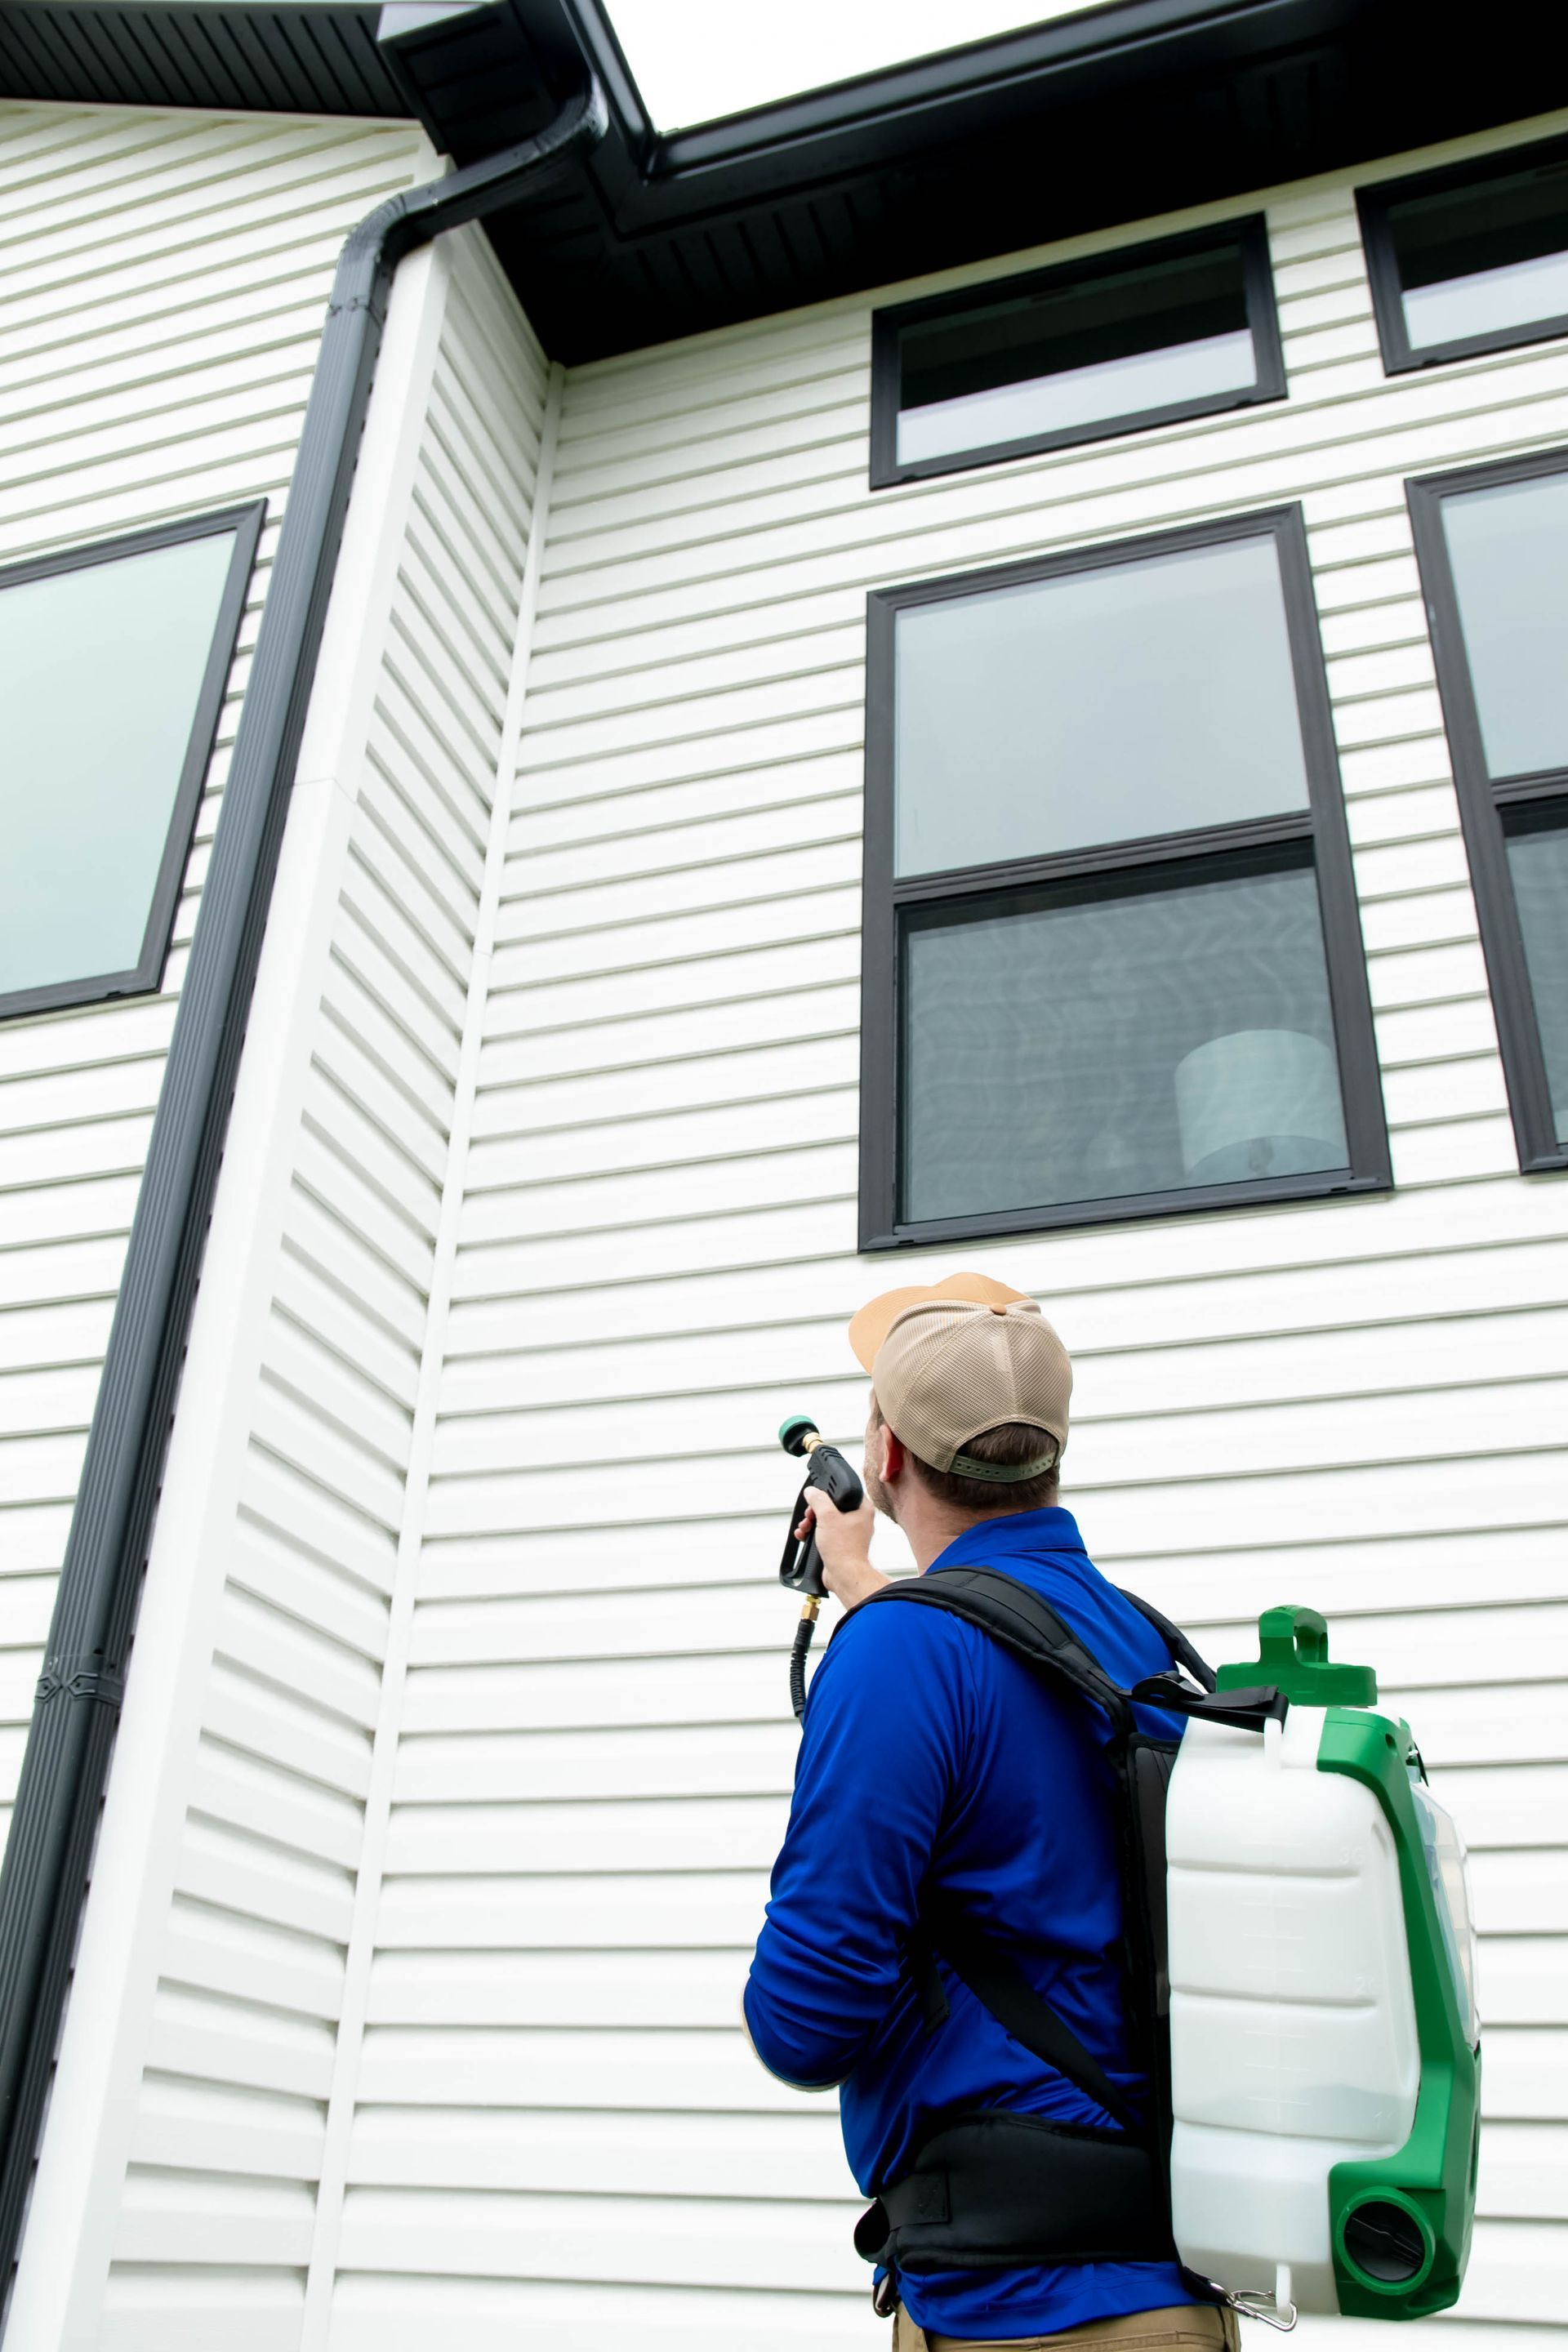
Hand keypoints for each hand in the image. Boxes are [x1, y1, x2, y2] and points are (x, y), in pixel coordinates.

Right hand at [800, 1484, 888, 1609]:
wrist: (844, 1574)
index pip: (845, 1491)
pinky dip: (812, 1534)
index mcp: (863, 1509)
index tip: (818, 1497)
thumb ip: (818, 1500)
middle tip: (810, 1514)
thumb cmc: (844, 1549)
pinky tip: (803, 1535)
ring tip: (805, 1527)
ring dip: (811, 1522)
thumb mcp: (827, 1517)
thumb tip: (812, 1492)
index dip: (829, 1492)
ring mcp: (849, 1533)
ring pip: (826, 1520)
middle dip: (815, 1510)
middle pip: (832, 1506)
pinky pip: (824, 1534)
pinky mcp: (840, 1544)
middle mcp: (858, 1520)